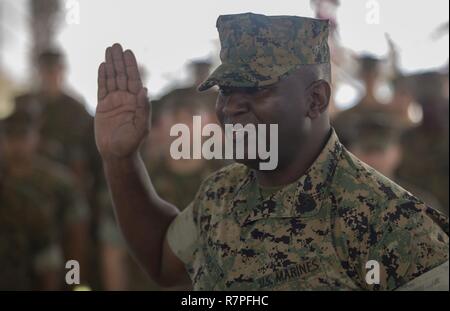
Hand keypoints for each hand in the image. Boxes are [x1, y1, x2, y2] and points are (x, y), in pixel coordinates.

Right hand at [95, 43, 149, 160]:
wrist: (117, 154)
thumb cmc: (132, 143)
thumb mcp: (141, 126)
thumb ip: (144, 108)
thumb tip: (145, 89)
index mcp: (136, 102)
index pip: (133, 80)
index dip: (131, 66)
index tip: (128, 52)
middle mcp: (126, 99)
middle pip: (122, 75)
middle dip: (119, 60)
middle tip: (116, 45)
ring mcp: (114, 102)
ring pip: (111, 79)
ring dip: (110, 65)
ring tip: (108, 50)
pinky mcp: (103, 107)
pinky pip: (101, 89)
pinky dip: (102, 77)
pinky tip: (102, 66)